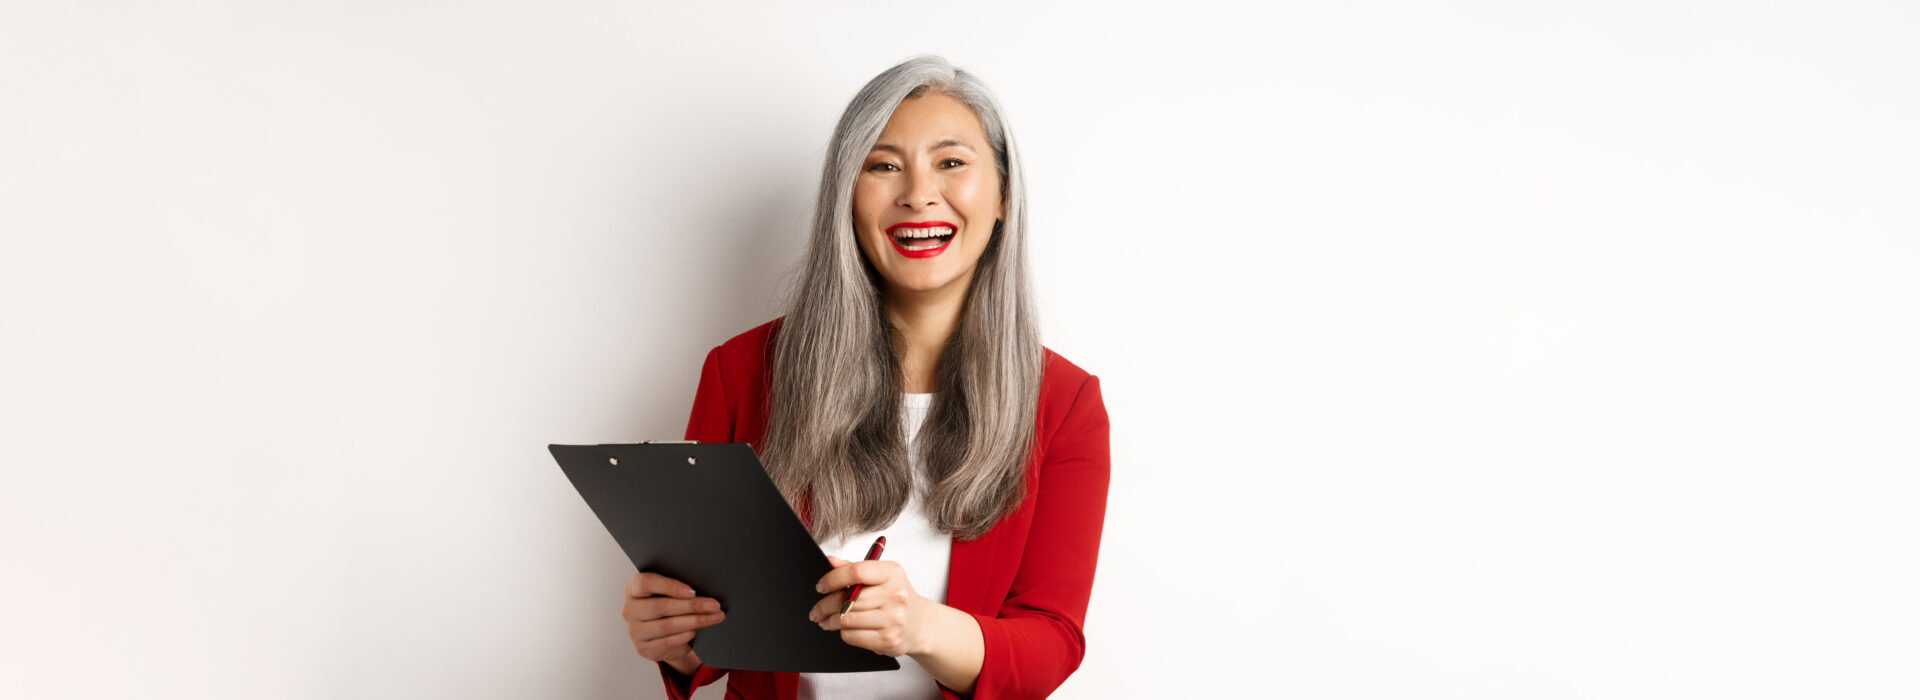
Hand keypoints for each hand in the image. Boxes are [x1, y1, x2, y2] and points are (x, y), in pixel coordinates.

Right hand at [621, 572, 725, 674]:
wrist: (659, 632)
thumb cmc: (665, 605)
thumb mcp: (667, 593)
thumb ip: (676, 588)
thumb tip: (702, 587)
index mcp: (633, 589)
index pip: (646, 583)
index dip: (669, 586)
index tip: (692, 591)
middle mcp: (629, 610)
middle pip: (661, 606)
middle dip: (692, 606)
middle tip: (714, 605)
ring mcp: (634, 631)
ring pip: (667, 625)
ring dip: (695, 621)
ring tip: (714, 617)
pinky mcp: (643, 648)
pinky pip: (666, 642)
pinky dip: (684, 636)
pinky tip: (696, 631)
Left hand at [809, 555, 930, 656]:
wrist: (921, 625)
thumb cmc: (897, 597)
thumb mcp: (882, 577)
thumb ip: (855, 568)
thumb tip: (830, 560)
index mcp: (892, 573)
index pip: (857, 572)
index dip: (833, 579)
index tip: (821, 586)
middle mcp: (895, 595)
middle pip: (847, 599)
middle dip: (825, 606)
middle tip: (816, 610)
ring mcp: (893, 619)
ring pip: (846, 619)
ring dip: (831, 621)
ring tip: (825, 620)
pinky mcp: (887, 639)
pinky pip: (852, 636)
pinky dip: (843, 632)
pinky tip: (844, 629)